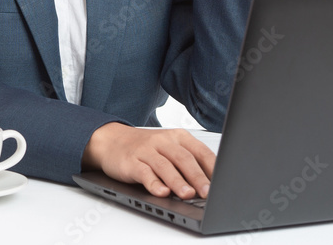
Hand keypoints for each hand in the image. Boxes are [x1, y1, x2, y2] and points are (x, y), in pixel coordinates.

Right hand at [82, 122, 215, 199]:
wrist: (111, 140)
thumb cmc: (146, 147)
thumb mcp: (169, 149)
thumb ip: (187, 163)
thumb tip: (209, 184)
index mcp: (178, 137)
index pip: (200, 151)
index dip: (212, 167)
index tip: (221, 183)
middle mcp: (163, 141)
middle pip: (184, 159)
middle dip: (197, 177)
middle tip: (207, 192)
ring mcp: (146, 151)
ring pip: (165, 166)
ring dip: (178, 181)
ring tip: (188, 194)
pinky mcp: (131, 162)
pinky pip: (144, 173)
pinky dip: (154, 183)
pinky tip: (161, 192)